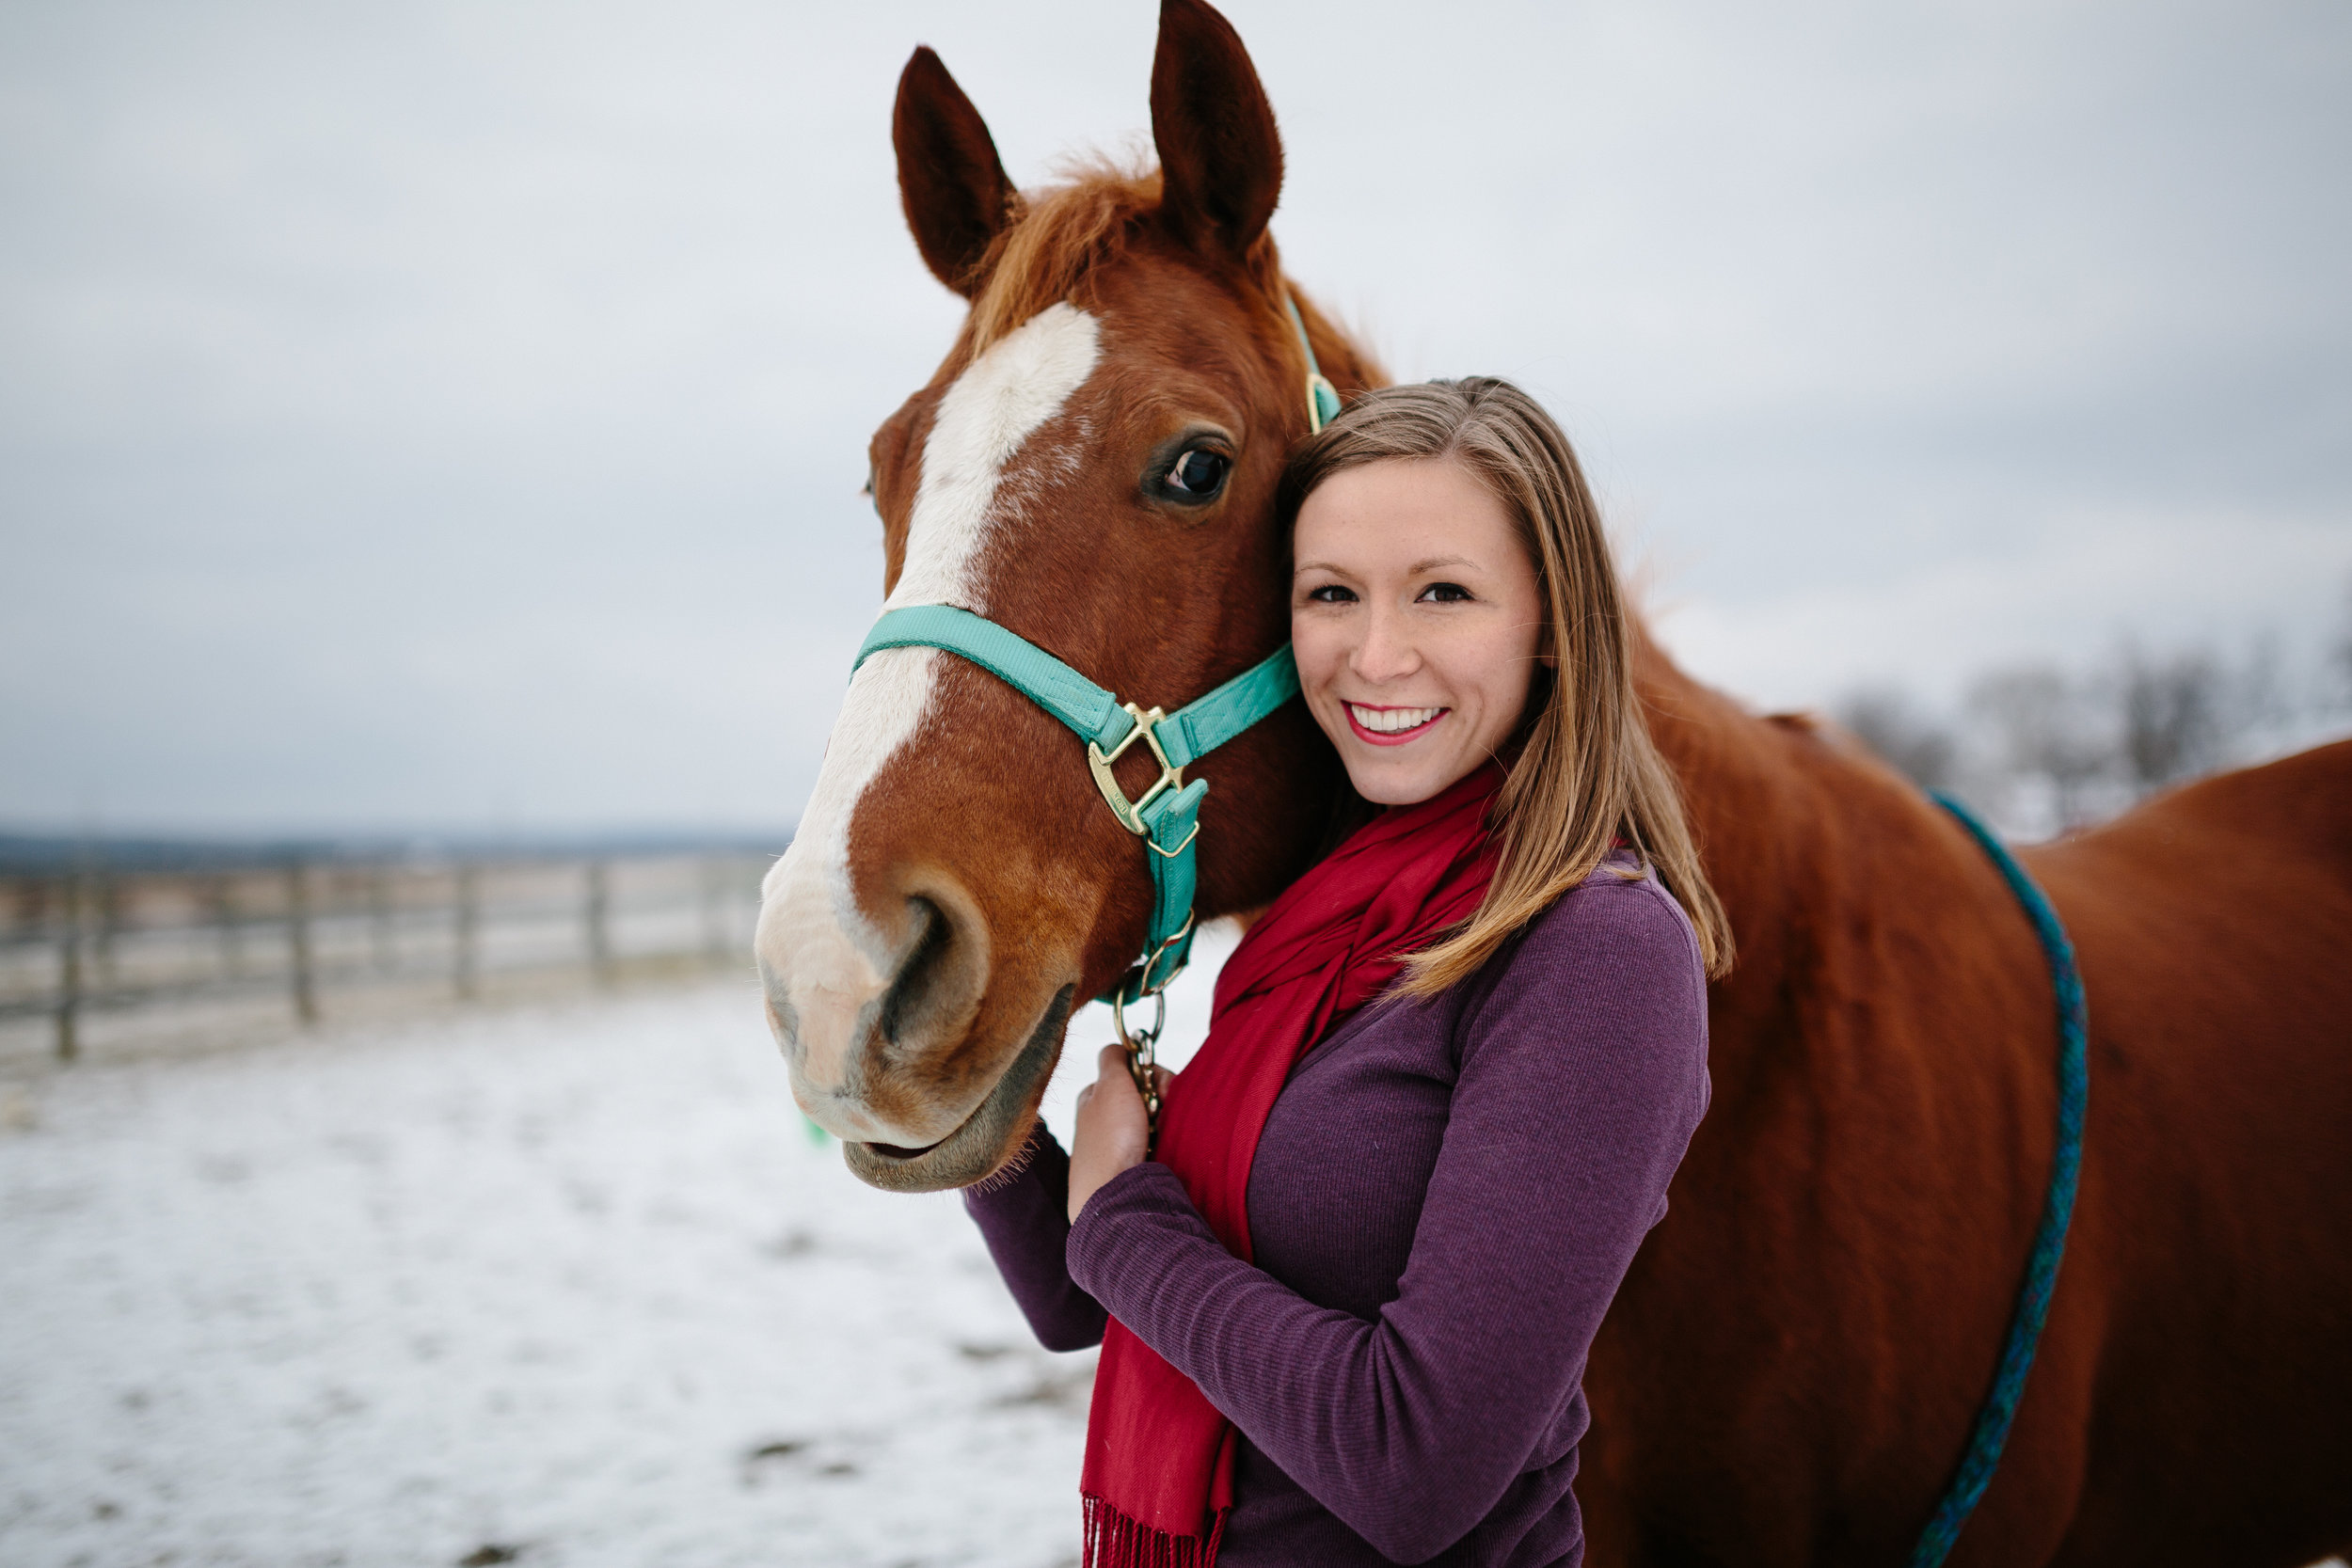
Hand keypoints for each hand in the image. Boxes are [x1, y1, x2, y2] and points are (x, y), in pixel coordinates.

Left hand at [1067, 1044, 1171, 1224]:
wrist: (1114, 1198)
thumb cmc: (1109, 1140)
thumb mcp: (1108, 1086)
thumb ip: (1113, 1059)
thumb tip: (1120, 1045)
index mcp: (1093, 1098)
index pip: (1129, 1071)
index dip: (1149, 1072)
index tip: (1158, 1082)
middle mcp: (1105, 1121)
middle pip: (1146, 1094)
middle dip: (1162, 1097)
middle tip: (1161, 1110)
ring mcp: (1120, 1146)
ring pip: (1156, 1118)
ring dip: (1167, 1120)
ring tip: (1163, 1132)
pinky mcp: (1134, 1168)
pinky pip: (1160, 1144)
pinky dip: (1167, 1142)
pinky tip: (1165, 1148)